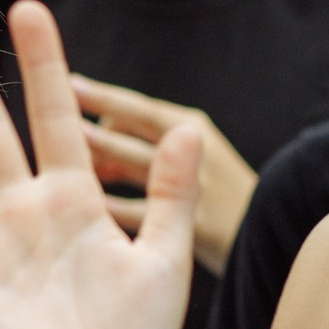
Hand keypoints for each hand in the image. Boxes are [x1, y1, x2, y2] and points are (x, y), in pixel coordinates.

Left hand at [72, 74, 257, 270]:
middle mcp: (198, 152)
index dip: (103, 97)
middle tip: (55, 125)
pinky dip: (106, 209)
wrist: (273, 242)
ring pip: (135, 169)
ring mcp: (199, 189)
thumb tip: (89, 136)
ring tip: (64, 160)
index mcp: (194, 127)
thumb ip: (140, 147)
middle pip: (133, 136)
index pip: (140, 109)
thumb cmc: (215, 201)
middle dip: (92, 130)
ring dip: (98, 162)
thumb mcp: (191, 159)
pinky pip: (139, 216)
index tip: (69, 86)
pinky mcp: (197, 229)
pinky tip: (79, 209)